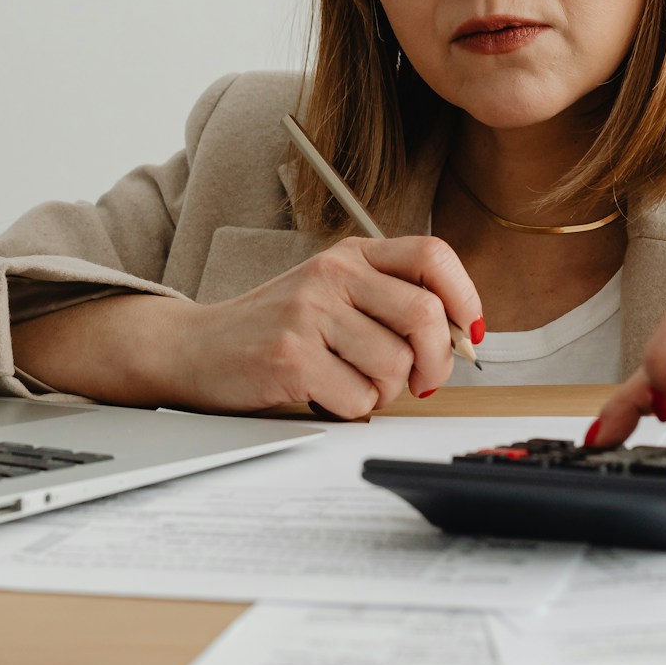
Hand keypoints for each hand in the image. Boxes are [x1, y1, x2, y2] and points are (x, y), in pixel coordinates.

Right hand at [12, 236, 483, 419]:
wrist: (196, 348)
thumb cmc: (275, 327)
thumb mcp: (332, 294)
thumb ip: (389, 302)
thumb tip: (461, 338)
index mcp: (350, 254)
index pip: (432, 255)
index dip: (465, 296)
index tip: (468, 333)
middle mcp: (331, 274)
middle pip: (426, 316)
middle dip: (436, 362)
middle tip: (421, 382)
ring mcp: (309, 314)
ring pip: (396, 366)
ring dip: (385, 392)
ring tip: (353, 383)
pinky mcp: (291, 358)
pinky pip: (359, 400)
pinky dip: (352, 410)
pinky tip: (325, 395)